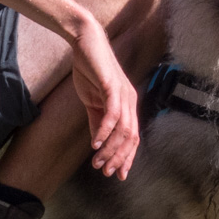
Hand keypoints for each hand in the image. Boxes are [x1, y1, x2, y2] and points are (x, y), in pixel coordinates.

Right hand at [68, 20, 140, 178]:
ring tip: (97, 162)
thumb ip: (98, 122)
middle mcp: (130, 100)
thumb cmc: (90, 71)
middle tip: (107, 172)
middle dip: (120, 158)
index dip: (127, 157)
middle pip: (131, 137)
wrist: (85, 44)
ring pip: (123, 129)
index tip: (118, 174)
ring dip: (110, 149)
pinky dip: (105, 131)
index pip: (133, 137)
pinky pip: (112, 114)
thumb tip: (98, 144)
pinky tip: (95, 144)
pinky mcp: (112, 86)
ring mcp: (123, 93)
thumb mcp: (93, 102)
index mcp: (127, 105)